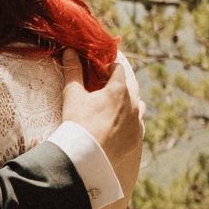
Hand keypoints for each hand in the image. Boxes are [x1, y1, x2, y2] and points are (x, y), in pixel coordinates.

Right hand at [61, 50, 144, 197]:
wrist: (86, 157)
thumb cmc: (78, 123)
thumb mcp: (72, 95)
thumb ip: (73, 71)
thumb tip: (70, 51)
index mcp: (119, 89)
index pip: (118, 69)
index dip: (108, 68)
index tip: (100, 71)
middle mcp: (133, 103)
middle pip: (131, 85)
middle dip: (120, 83)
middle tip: (105, 87)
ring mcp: (137, 122)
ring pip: (138, 105)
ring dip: (129, 102)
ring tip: (114, 106)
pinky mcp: (136, 138)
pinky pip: (138, 124)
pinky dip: (131, 121)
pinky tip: (120, 124)